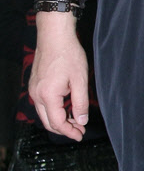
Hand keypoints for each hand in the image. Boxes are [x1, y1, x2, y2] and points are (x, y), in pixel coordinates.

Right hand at [29, 13, 88, 140]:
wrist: (55, 35)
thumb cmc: (68, 54)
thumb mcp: (80, 79)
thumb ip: (80, 102)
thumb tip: (82, 120)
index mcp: (48, 96)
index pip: (57, 123)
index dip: (70, 132)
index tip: (80, 135)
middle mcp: (37, 95)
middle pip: (48, 122)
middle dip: (64, 129)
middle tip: (79, 129)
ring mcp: (34, 89)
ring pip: (44, 113)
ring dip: (58, 119)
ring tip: (75, 119)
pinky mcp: (35, 84)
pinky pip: (42, 103)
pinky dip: (53, 109)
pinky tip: (65, 106)